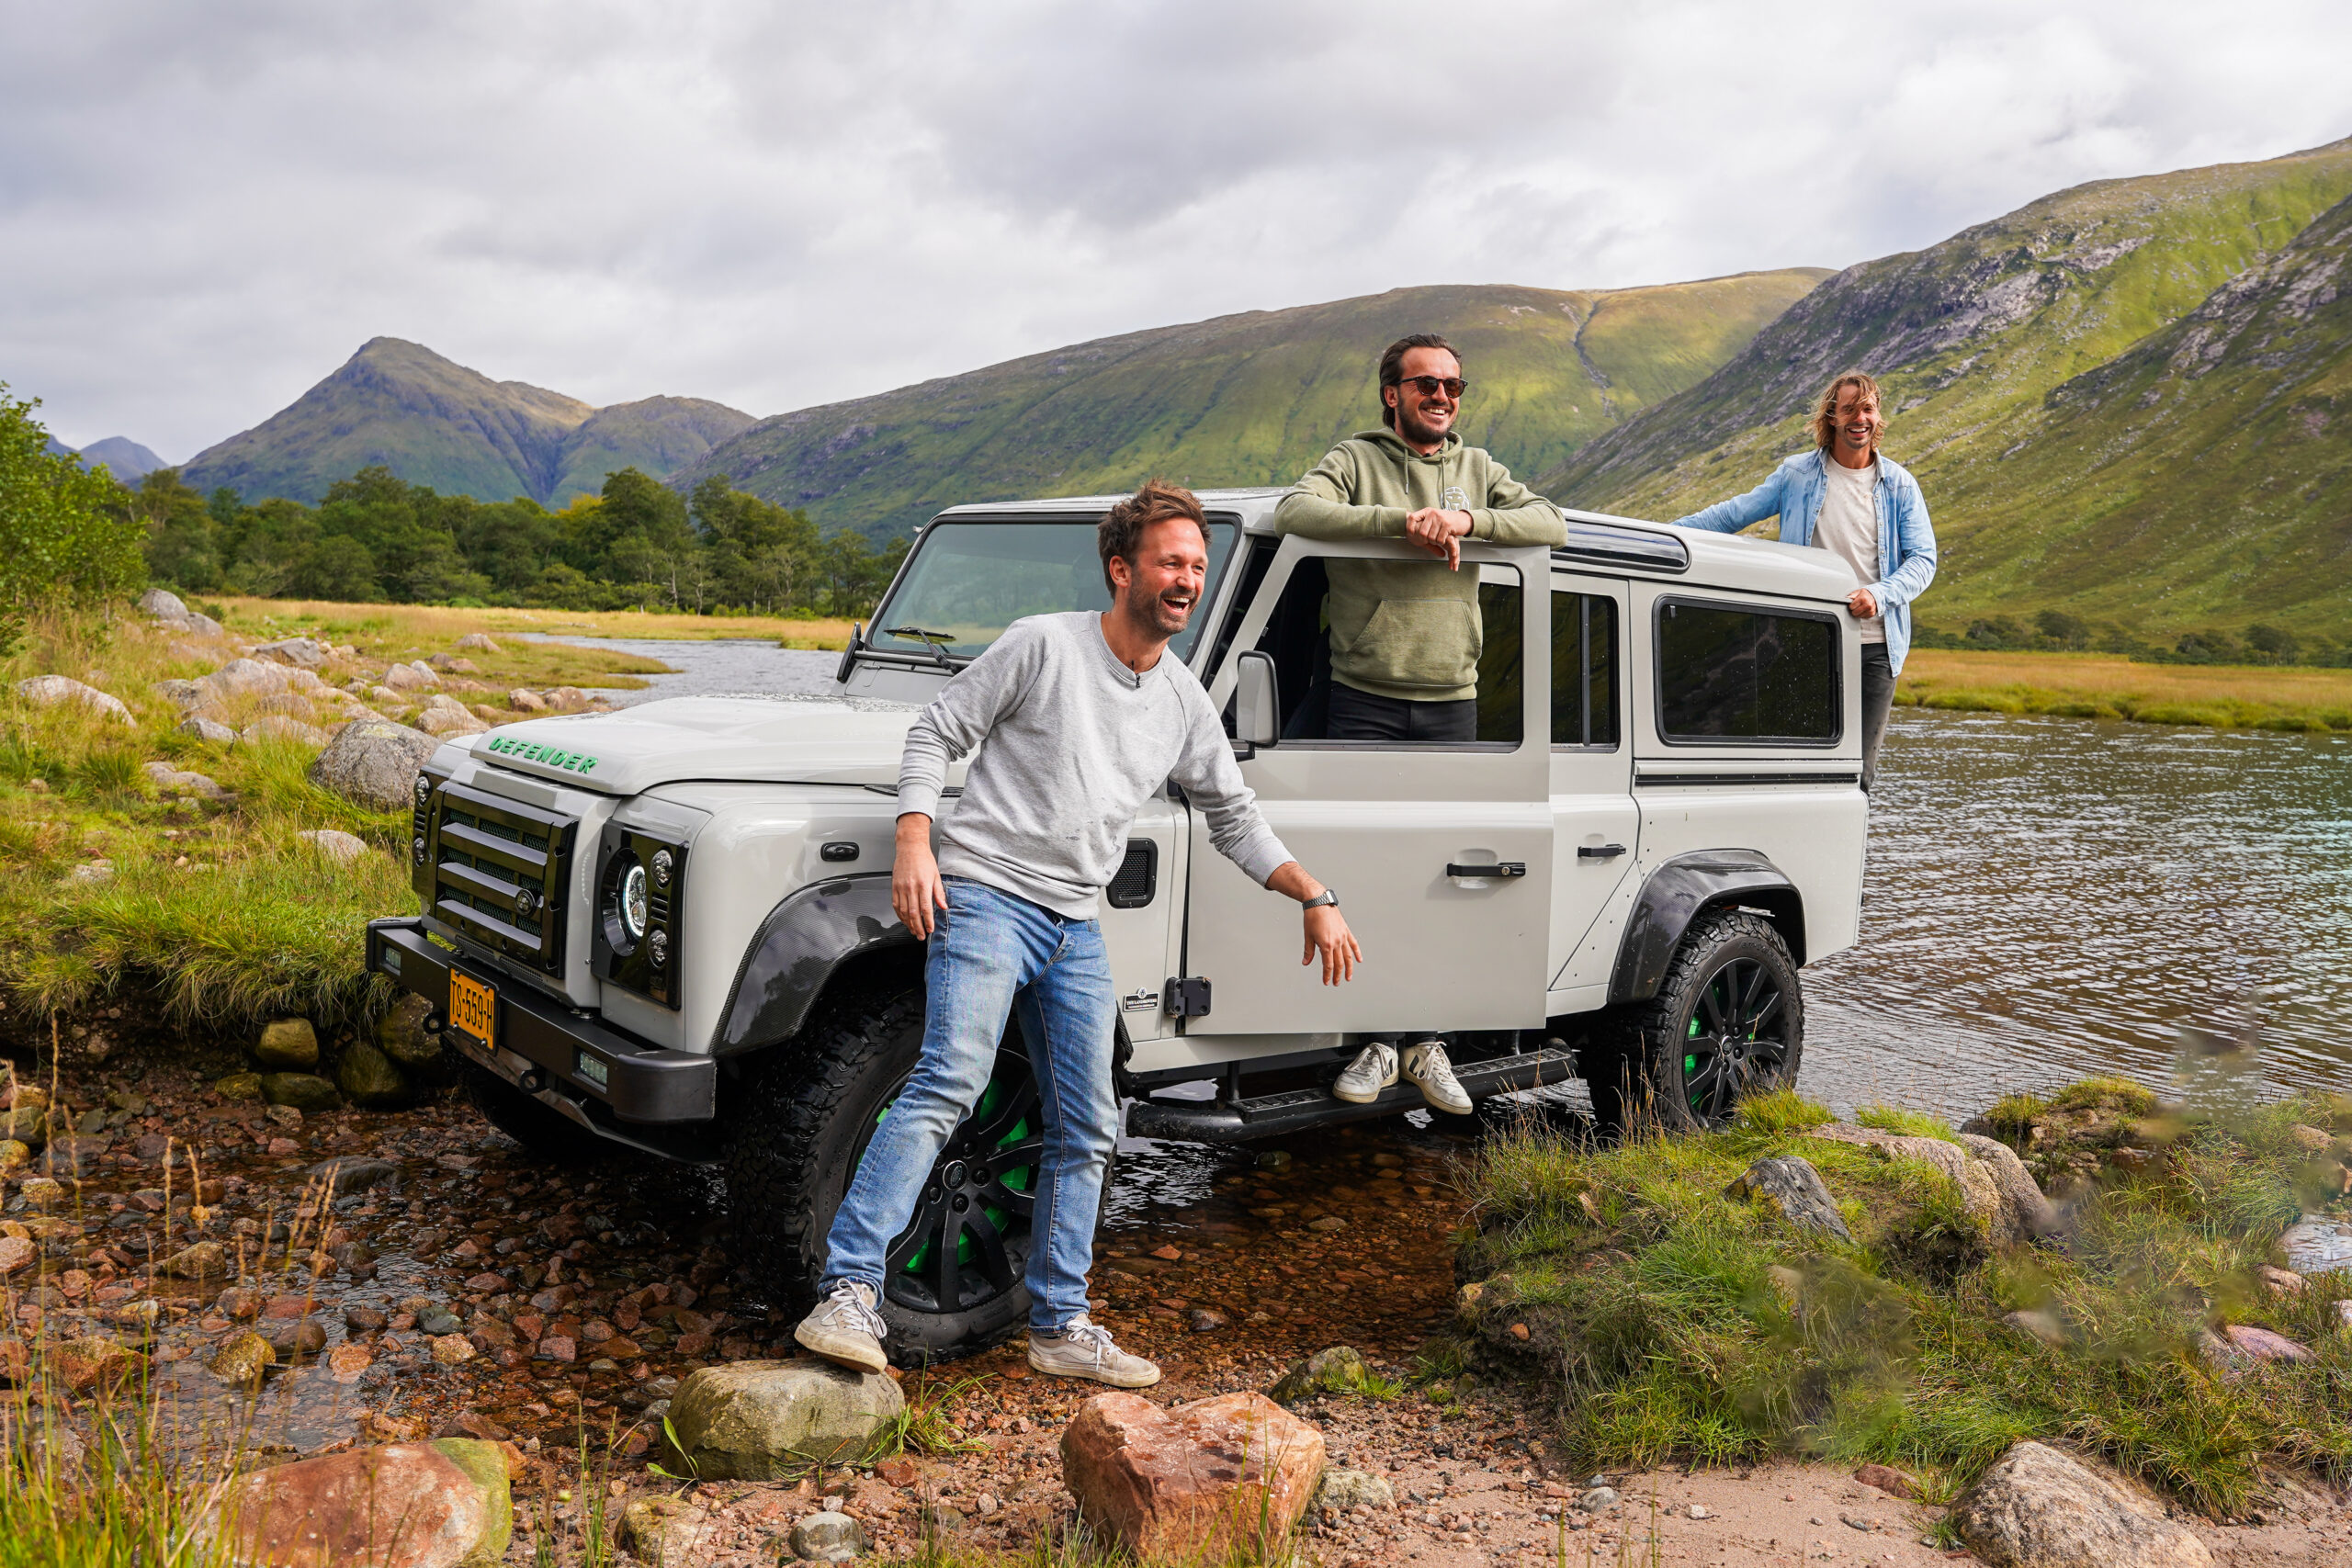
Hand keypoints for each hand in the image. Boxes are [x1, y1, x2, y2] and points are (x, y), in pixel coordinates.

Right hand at [892, 815, 948, 938]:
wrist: (910, 848)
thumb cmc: (924, 860)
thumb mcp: (936, 876)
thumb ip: (939, 893)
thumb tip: (943, 906)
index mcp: (923, 885)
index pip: (925, 908)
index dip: (928, 921)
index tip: (930, 929)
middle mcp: (910, 888)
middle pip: (913, 913)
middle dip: (918, 927)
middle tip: (921, 936)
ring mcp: (901, 888)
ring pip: (903, 911)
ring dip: (908, 924)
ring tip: (914, 931)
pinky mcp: (894, 887)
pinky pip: (896, 905)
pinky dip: (900, 915)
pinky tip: (904, 920)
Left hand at [1301, 905, 1362, 984]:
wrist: (1319, 902)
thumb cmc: (1312, 917)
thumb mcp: (1308, 936)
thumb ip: (1308, 951)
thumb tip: (1306, 963)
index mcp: (1326, 944)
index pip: (1328, 965)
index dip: (1327, 975)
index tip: (1326, 982)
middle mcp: (1336, 942)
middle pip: (1339, 963)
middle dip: (1337, 975)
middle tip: (1336, 983)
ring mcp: (1343, 936)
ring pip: (1348, 956)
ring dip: (1349, 968)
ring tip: (1348, 977)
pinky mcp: (1346, 931)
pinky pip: (1353, 944)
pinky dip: (1357, 953)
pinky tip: (1359, 960)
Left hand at [1403, 507, 1472, 568]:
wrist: (1462, 519)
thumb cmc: (1446, 521)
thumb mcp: (1434, 517)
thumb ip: (1424, 521)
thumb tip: (1409, 526)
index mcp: (1427, 511)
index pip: (1412, 518)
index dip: (1409, 527)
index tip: (1411, 534)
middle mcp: (1433, 513)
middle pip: (1422, 532)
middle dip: (1425, 539)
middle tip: (1429, 540)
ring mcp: (1440, 519)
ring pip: (1431, 537)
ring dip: (1434, 542)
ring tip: (1438, 538)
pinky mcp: (1447, 525)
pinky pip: (1439, 539)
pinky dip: (1441, 542)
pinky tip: (1444, 538)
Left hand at [1848, 586, 1879, 618]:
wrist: (1875, 596)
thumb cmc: (1865, 594)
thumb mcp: (1858, 592)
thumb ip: (1852, 595)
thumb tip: (1846, 598)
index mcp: (1863, 599)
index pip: (1851, 607)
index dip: (1851, 605)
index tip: (1853, 603)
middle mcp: (1867, 605)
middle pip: (1854, 612)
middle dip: (1854, 609)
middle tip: (1856, 606)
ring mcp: (1870, 610)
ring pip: (1858, 616)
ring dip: (1858, 612)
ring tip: (1860, 607)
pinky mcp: (1871, 614)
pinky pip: (1862, 617)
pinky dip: (1862, 614)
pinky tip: (1863, 609)